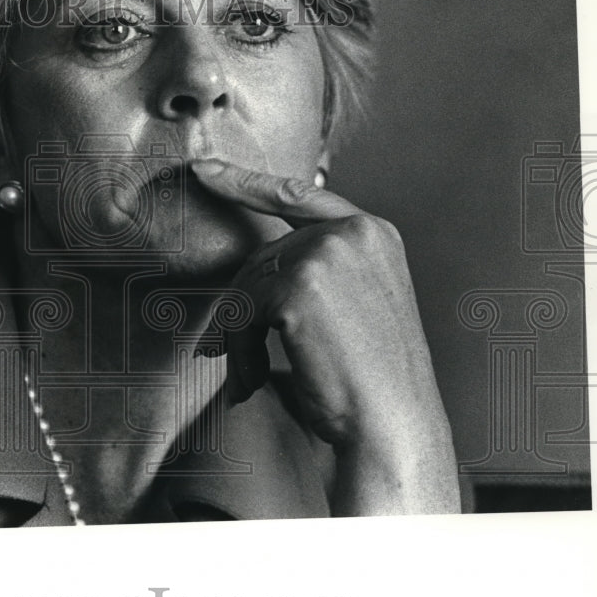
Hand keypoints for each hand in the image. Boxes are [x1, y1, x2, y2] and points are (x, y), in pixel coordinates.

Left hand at [190, 157, 459, 514]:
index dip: (245, 182)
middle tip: (221, 354)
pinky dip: (238, 353)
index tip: (204, 169)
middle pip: (262, 255)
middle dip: (239, 309)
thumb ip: (310, 275)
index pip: (297, 195)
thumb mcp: (349, 310)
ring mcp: (328, 253)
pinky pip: (241, 312)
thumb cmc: (369, 383)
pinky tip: (252, 384)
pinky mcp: (300, 284)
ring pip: (247, 285)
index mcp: (373, 233)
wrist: (392, 427)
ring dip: (238, 339)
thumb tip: (242, 281)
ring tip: (246, 379)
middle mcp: (354, 232)